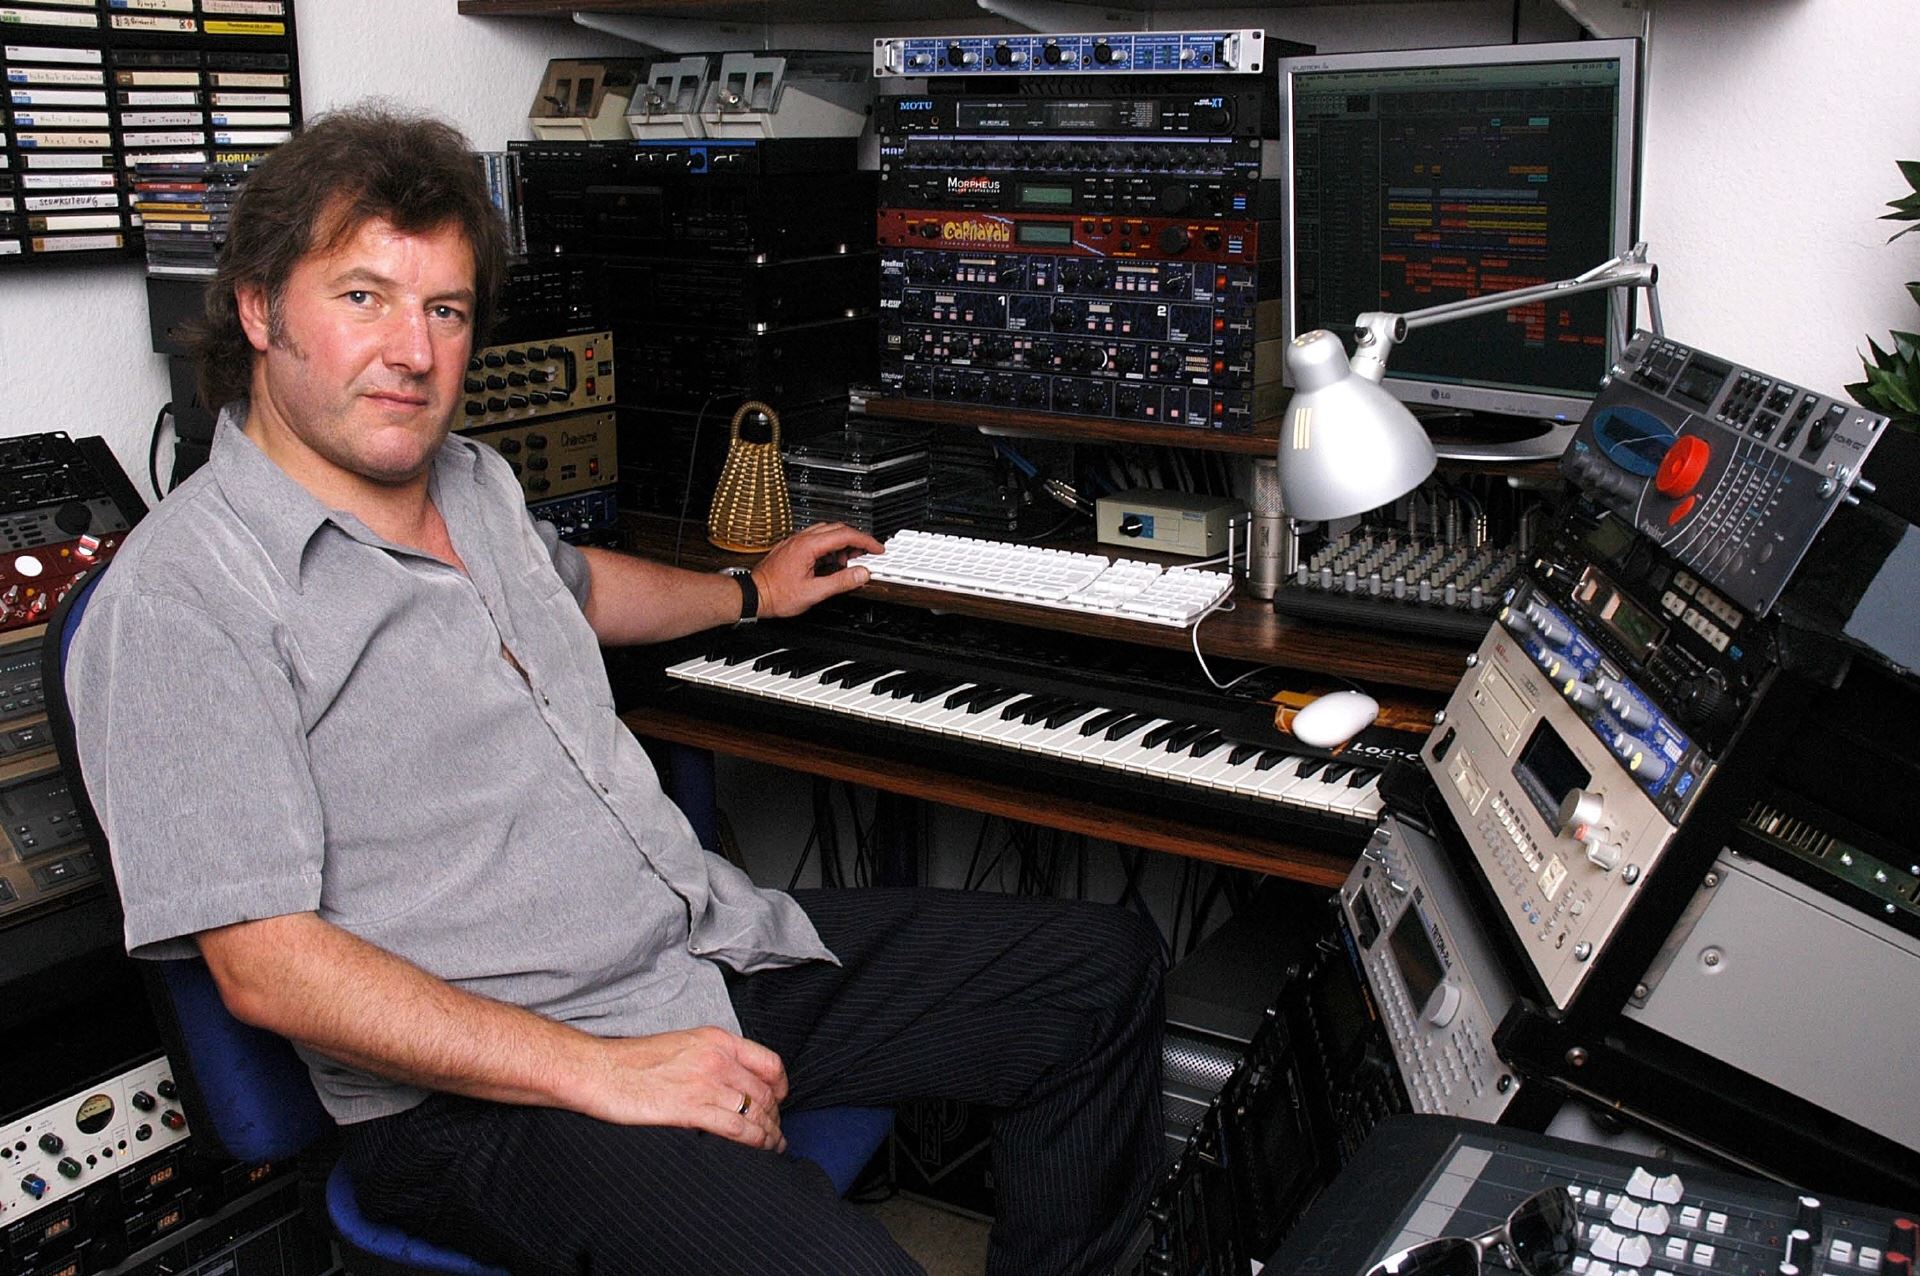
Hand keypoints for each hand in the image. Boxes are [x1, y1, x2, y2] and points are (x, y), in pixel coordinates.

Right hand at [579, 1026, 790, 1151]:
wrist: (600, 1071)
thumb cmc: (633, 1061)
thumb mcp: (682, 1046)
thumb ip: (711, 1058)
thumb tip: (732, 1082)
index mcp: (717, 1040)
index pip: (769, 1063)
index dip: (780, 1086)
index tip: (779, 1101)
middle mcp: (718, 1060)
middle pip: (766, 1093)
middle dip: (775, 1117)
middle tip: (775, 1132)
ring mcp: (707, 1084)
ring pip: (757, 1113)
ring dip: (769, 1134)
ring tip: (772, 1147)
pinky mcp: (692, 1109)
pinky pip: (737, 1129)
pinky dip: (754, 1143)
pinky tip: (757, 1151)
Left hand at [751, 521, 884, 619]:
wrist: (754, 595)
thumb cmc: (777, 594)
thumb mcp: (814, 592)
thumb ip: (840, 582)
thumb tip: (861, 574)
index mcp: (809, 546)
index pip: (845, 534)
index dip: (865, 541)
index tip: (876, 549)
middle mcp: (802, 539)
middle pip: (838, 529)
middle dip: (856, 540)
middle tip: (867, 555)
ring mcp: (796, 542)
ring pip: (827, 532)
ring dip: (843, 543)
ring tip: (849, 562)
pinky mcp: (793, 547)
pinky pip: (817, 538)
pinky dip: (830, 546)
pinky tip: (831, 562)